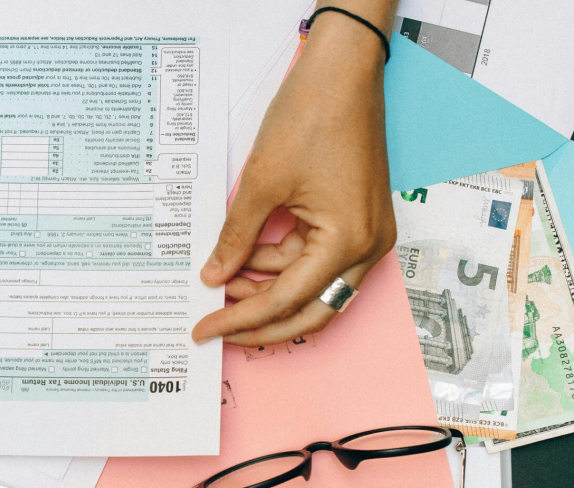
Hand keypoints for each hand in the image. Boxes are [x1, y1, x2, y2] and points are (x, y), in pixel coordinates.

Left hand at [192, 13, 396, 346]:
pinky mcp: (357, 220)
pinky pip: (317, 257)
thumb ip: (236, 238)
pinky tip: (246, 258)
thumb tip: (215, 277)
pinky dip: (281, 262)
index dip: (241, 320)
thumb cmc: (311, 117)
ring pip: (313, 285)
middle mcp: (368, 246)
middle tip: (217, 327)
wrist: (341, 71)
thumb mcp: (261, 184)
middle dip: (261, 321)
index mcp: (348, 241)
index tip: (205, 330)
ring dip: (268, 287)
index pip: (286, 299)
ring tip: (222, 280)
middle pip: (310, 309)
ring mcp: (367, 234)